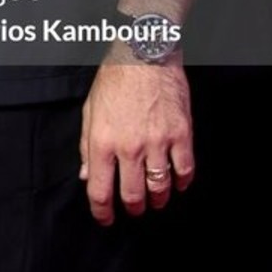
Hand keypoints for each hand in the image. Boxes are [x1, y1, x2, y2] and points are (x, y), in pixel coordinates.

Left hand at [78, 57, 194, 224]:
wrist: (143, 54)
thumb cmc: (114, 79)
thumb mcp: (90, 111)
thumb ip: (86, 147)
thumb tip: (87, 176)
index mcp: (102, 142)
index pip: (100, 191)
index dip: (102, 212)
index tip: (106, 218)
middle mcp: (129, 147)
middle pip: (132, 195)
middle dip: (133, 208)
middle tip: (134, 208)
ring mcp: (157, 142)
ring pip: (159, 188)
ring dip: (157, 200)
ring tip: (155, 199)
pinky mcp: (180, 134)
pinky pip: (185, 170)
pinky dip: (182, 182)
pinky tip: (177, 183)